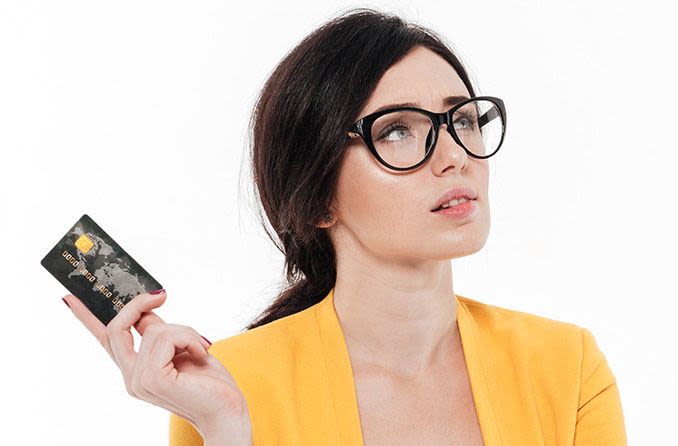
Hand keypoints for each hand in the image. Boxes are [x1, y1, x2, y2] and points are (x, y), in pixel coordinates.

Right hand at [62, 290, 251, 443]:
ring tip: (200, 346)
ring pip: (154, 329)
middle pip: (117, 328)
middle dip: (137, 304)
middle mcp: (131, 377)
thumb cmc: (209, 381)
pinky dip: (190, 338)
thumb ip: (159, 331)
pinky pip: (167, 337)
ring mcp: (138, 380)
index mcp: (135, 369)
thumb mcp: (182, 347)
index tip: (70, 297)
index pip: (105, 340)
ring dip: (185, 330)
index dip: (86, 317)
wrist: (226, 408)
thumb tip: (147, 308)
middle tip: (161, 295)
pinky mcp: (152, 379)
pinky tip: (202, 353)